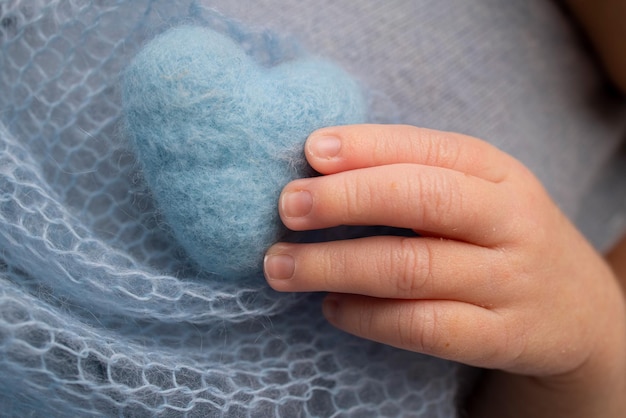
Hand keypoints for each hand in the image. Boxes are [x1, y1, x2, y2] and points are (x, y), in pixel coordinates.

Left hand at [264, 124, 624, 381]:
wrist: (580, 310)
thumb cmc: (502, 237)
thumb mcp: (479, 191)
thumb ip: (415, 174)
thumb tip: (321, 164)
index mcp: (498, 172)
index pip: (425, 148)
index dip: (365, 147)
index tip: (310, 152)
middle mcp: (508, 220)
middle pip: (420, 199)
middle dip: (345, 199)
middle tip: (288, 207)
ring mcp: (509, 281)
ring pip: (410, 267)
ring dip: (335, 265)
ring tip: (281, 267)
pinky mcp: (503, 337)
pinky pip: (424, 327)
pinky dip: (369, 318)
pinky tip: (332, 308)